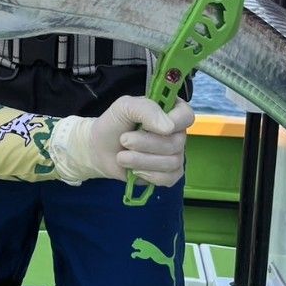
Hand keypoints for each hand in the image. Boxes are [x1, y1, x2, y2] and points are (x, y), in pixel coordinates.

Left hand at [50, 95, 194, 185]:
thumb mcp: (125, 107)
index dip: (172, 122)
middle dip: (144, 144)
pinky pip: (167, 178)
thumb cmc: (114, 124)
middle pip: (175, 143)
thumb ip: (146, 109)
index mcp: (171, 111)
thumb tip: (169, 128)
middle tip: (123, 140)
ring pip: (171, 162)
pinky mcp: (168, 174)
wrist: (100, 149)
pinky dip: (147, 175)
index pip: (186, 116)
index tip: (147, 125)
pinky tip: (134, 169)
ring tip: (122, 156)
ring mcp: (175, 155)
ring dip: (141, 160)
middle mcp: (177, 133)